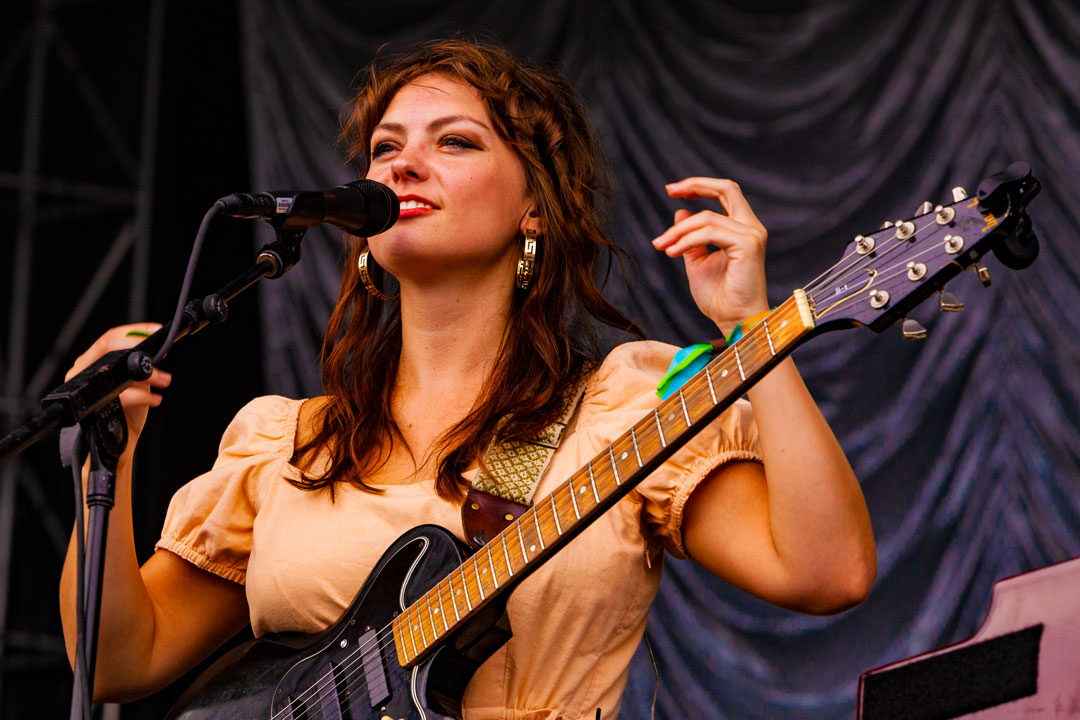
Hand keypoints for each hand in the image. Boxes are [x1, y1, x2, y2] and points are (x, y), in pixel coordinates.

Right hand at [65, 323, 171, 450]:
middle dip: (140, 353)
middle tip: (162, 360)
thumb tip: (159, 350)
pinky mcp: (93, 407)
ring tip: (164, 381)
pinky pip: (122, 395)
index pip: (109, 338)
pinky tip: (155, 399)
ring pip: (118, 372)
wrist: (119, 442)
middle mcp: (83, 372)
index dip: (134, 332)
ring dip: (148, 376)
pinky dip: (143, 397)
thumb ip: (140, 365)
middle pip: (109, 348)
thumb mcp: (136, 382)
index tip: (156, 331)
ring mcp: (85, 389)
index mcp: (91, 362)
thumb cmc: (126, 411)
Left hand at [651, 177, 769, 332]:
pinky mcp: (748, 245)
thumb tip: (680, 213)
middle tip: (669, 190)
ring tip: (662, 245)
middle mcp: (751, 227)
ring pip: (707, 217)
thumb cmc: (719, 297)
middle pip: (727, 188)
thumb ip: (691, 238)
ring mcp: (752, 234)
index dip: (700, 186)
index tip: (672, 190)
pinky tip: (672, 252)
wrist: (733, 320)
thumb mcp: (698, 262)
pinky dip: (687, 240)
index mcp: (742, 228)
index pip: (725, 193)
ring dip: (679, 231)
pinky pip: (710, 233)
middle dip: (696, 185)